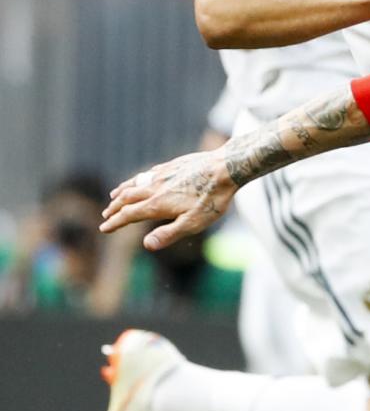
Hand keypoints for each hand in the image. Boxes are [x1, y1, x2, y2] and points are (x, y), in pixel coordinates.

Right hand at [100, 152, 238, 249]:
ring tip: (113, 196)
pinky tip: (139, 179)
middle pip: (127, 198)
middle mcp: (155, 187)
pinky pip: (147, 173)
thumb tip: (146, 245)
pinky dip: (137, 179)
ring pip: (135, 183)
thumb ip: (169, 234)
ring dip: (122, 191)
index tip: (104, 228)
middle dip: (114, 208)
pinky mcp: (172, 165)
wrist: (226, 168)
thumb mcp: (193, 223)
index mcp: (157, 204)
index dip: (115, 223)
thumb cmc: (212, 198)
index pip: (129, 215)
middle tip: (106, 215)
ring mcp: (163, 174)